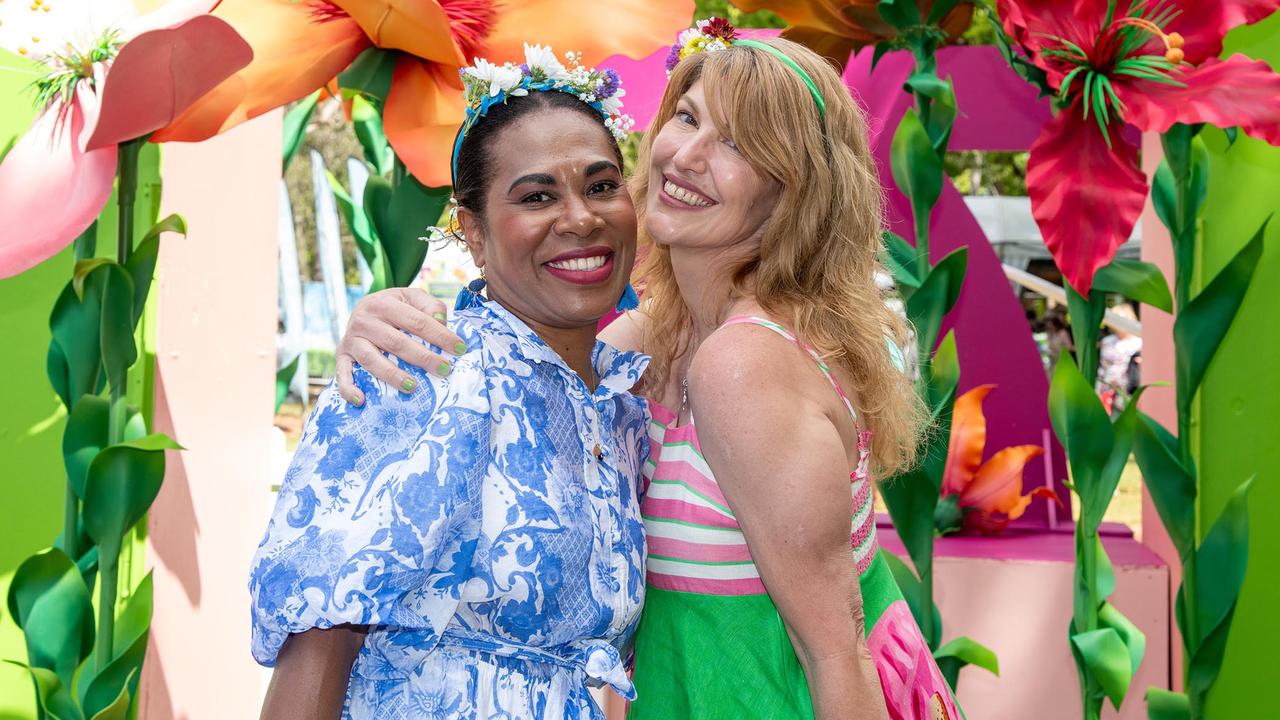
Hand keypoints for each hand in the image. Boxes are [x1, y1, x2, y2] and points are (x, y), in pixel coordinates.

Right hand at [335, 288, 465, 403]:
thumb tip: (441, 321)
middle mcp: (364, 320)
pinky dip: (349, 389)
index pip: (417, 321)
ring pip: (371, 359)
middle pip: (396, 342)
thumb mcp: (412, 298)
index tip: (459, 349)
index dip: (440, 336)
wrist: (364, 309)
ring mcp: (351, 339)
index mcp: (384, 303)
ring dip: (392, 375)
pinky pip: (343, 374)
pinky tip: (362, 400)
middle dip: (423, 357)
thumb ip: (430, 306)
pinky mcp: (341, 355)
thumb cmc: (395, 307)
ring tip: (413, 387)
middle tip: (444, 370)